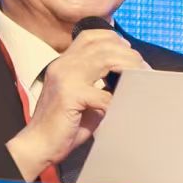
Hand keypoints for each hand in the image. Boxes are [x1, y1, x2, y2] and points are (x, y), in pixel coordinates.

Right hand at [5, 28, 146, 180]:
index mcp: (64, 62)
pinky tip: (123, 108)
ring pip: (105, 59)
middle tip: (144, 70)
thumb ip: (101, 84)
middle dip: (129, 55)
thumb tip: (130, 80)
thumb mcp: (84, 97)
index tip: (130, 52)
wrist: (38, 145)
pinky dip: (117, 101)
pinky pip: (103, 94)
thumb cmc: (63, 126)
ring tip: (141, 81)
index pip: (90, 36)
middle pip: (103, 45)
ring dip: (128, 69)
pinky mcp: (69, 95)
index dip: (114, 39)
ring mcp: (65, 77)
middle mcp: (63, 64)